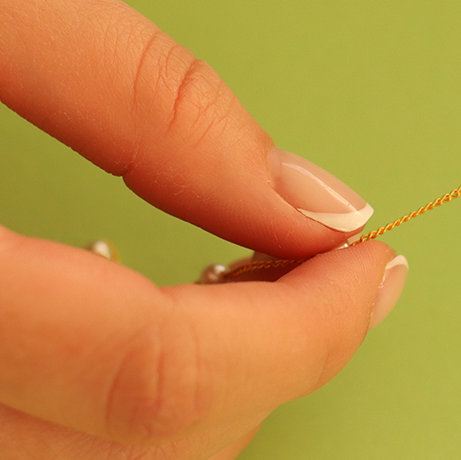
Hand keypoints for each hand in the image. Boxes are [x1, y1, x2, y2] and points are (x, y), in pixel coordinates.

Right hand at [0, 0, 408, 458]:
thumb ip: (138, 95)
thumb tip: (305, 197)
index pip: (155, 371)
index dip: (303, 329)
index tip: (368, 262)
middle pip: (132, 452)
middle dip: (269, 365)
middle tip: (327, 270)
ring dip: (200, 399)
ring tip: (247, 288)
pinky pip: (25, 454)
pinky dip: (109, 413)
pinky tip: (130, 322)